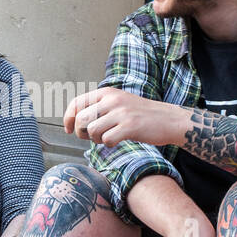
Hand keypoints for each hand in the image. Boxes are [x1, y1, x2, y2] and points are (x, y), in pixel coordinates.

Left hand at [64, 87, 181, 147]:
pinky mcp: (130, 127)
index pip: (77, 102)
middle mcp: (113, 100)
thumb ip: (99, 107)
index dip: (68, 118)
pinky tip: (118, 141)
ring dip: (96, 139)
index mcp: (107, 92)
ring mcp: (122, 113)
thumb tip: (75, 120)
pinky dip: (109, 144)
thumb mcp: (118, 102)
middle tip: (90, 137)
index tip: (68, 129)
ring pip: (92, 130)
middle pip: (82, 119)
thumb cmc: (141, 114)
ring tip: (107, 138)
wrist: (168, 119)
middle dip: (81, 132)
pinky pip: (107, 140)